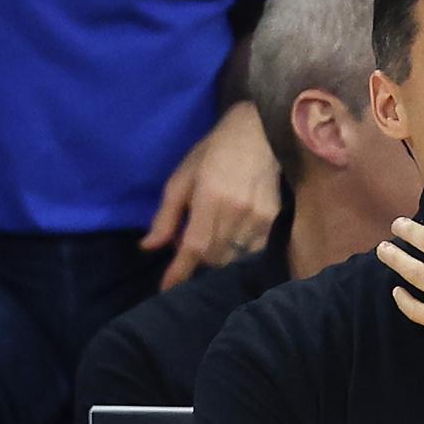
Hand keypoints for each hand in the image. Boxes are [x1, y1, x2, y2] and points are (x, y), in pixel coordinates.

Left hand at [141, 101, 280, 290]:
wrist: (260, 134)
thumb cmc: (213, 152)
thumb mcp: (182, 177)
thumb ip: (167, 215)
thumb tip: (149, 247)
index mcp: (210, 197)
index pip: (194, 246)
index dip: (180, 272)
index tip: (167, 289)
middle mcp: (237, 212)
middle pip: (214, 258)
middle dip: (198, 261)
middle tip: (188, 250)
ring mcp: (259, 218)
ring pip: (233, 257)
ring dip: (217, 258)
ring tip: (211, 243)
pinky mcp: (273, 221)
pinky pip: (252, 251)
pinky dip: (238, 253)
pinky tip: (232, 240)